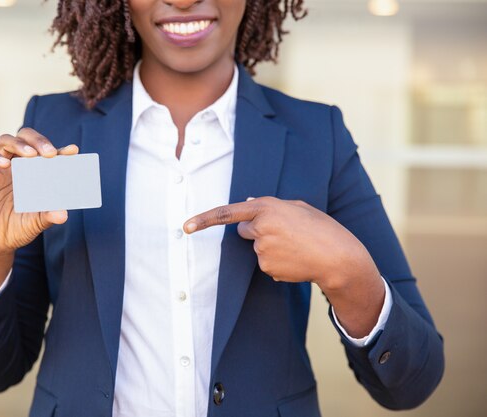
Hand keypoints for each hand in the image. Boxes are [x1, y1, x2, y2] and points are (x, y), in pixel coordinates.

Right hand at [0, 128, 78, 255]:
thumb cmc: (19, 228)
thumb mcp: (37, 222)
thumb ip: (49, 216)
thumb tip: (64, 214)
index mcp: (34, 172)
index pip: (47, 153)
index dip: (59, 150)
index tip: (72, 151)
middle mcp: (17, 165)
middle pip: (25, 137)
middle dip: (38, 140)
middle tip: (50, 153)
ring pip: (5, 141)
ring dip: (19, 143)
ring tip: (31, 154)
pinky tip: (5, 164)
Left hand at [184, 197, 372, 286]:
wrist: (338, 257)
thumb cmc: (321, 228)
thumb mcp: (298, 207)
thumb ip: (271, 205)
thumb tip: (250, 204)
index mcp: (268, 208)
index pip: (228, 213)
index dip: (204, 219)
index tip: (186, 227)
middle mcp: (261, 228)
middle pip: (245, 230)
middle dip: (258, 230)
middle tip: (286, 232)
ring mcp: (262, 250)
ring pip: (257, 247)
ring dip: (271, 246)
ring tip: (296, 245)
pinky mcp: (267, 267)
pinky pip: (265, 262)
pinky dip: (277, 260)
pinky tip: (295, 258)